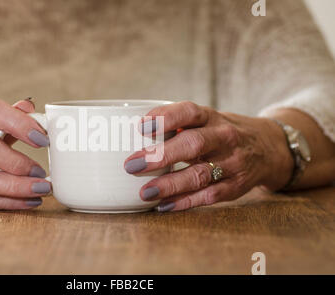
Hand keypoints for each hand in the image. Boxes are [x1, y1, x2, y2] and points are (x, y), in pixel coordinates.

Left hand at [124, 101, 293, 211]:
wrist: (266, 149)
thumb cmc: (220, 133)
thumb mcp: (205, 120)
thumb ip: (176, 126)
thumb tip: (132, 137)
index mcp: (211, 117)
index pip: (188, 112)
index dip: (165, 118)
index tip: (141, 127)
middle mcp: (224, 137)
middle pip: (192, 144)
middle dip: (161, 156)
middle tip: (133, 165)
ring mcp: (232, 163)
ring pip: (200, 174)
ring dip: (170, 184)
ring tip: (145, 192)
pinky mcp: (235, 186)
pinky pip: (208, 196)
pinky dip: (184, 202)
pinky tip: (163, 205)